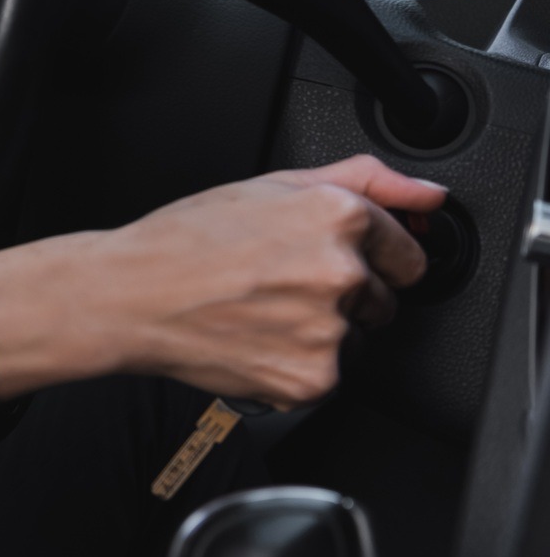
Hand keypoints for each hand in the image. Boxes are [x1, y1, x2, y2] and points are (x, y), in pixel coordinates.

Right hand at [0, 155, 445, 403]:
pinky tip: (254, 337)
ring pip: (353, 337)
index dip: (369, 254)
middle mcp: (341, 272)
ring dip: (319, 329)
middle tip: (279, 282)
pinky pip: (326, 374)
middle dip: (344, 292)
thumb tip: (426, 193)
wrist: (130, 296)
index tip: (331, 258)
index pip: (406, 249)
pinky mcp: (313, 378)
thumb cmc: (185, 240)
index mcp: (337, 216)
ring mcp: (329, 329)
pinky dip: (295, 363)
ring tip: (259, 309)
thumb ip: (362, 179)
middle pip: (382, 297)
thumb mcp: (270, 185)